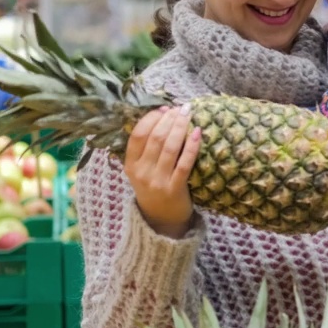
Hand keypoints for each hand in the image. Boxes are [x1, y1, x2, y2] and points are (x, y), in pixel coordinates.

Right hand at [123, 106, 201, 237]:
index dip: (152, 118)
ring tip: (188, 115)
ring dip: (180, 127)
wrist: (161, 220)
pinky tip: (198, 133)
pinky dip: (192, 146)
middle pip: (155, 138)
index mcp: (130, 164)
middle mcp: (141, 172)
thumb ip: (145, 148)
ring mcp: (157, 181)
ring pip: (170, 147)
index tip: (164, 108)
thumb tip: (161, 115)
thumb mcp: (140, 170)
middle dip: (169, 119)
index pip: (137, 134)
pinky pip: (184, 163)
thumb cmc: (153, 188)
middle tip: (181, 109)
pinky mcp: (175, 188)